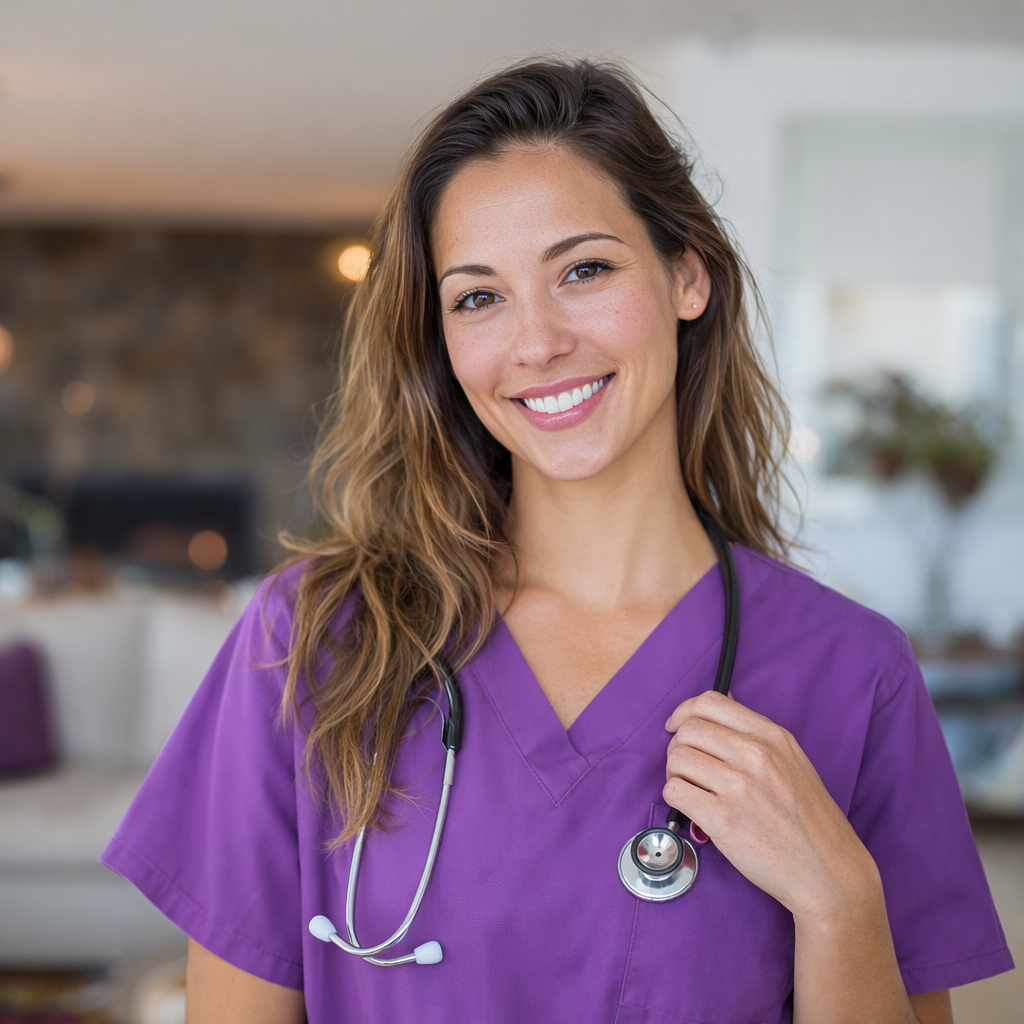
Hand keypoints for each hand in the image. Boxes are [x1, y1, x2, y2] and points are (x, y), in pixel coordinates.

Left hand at [664, 691, 878, 922]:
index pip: (710, 702)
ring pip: (677, 759)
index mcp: (771, 736)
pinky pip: (675, 792)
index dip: (685, 712)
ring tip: (692, 788)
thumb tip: (720, 706)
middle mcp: (755, 755)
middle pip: (688, 730)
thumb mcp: (792, 760)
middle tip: (687, 766)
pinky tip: (693, 807)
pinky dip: (676, 798)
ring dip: (676, 773)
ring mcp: (739, 787)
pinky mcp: (722, 820)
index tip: (677, 725)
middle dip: (678, 746)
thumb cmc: (809, 819)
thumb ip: (755, 734)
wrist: (828, 871)